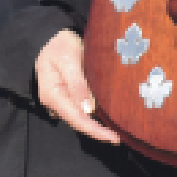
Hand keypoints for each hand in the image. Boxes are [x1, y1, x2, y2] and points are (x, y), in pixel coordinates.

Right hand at [35, 29, 119, 143]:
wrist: (52, 38)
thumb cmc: (60, 45)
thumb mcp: (68, 59)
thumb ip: (77, 84)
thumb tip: (89, 110)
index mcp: (53, 96)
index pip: (77, 119)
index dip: (96, 131)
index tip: (115, 138)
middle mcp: (57, 103)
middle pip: (80, 122)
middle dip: (100, 131)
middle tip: (123, 137)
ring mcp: (63, 101)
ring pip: (83, 117)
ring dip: (100, 123)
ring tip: (121, 128)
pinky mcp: (70, 96)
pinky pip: (84, 108)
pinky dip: (97, 113)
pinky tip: (111, 116)